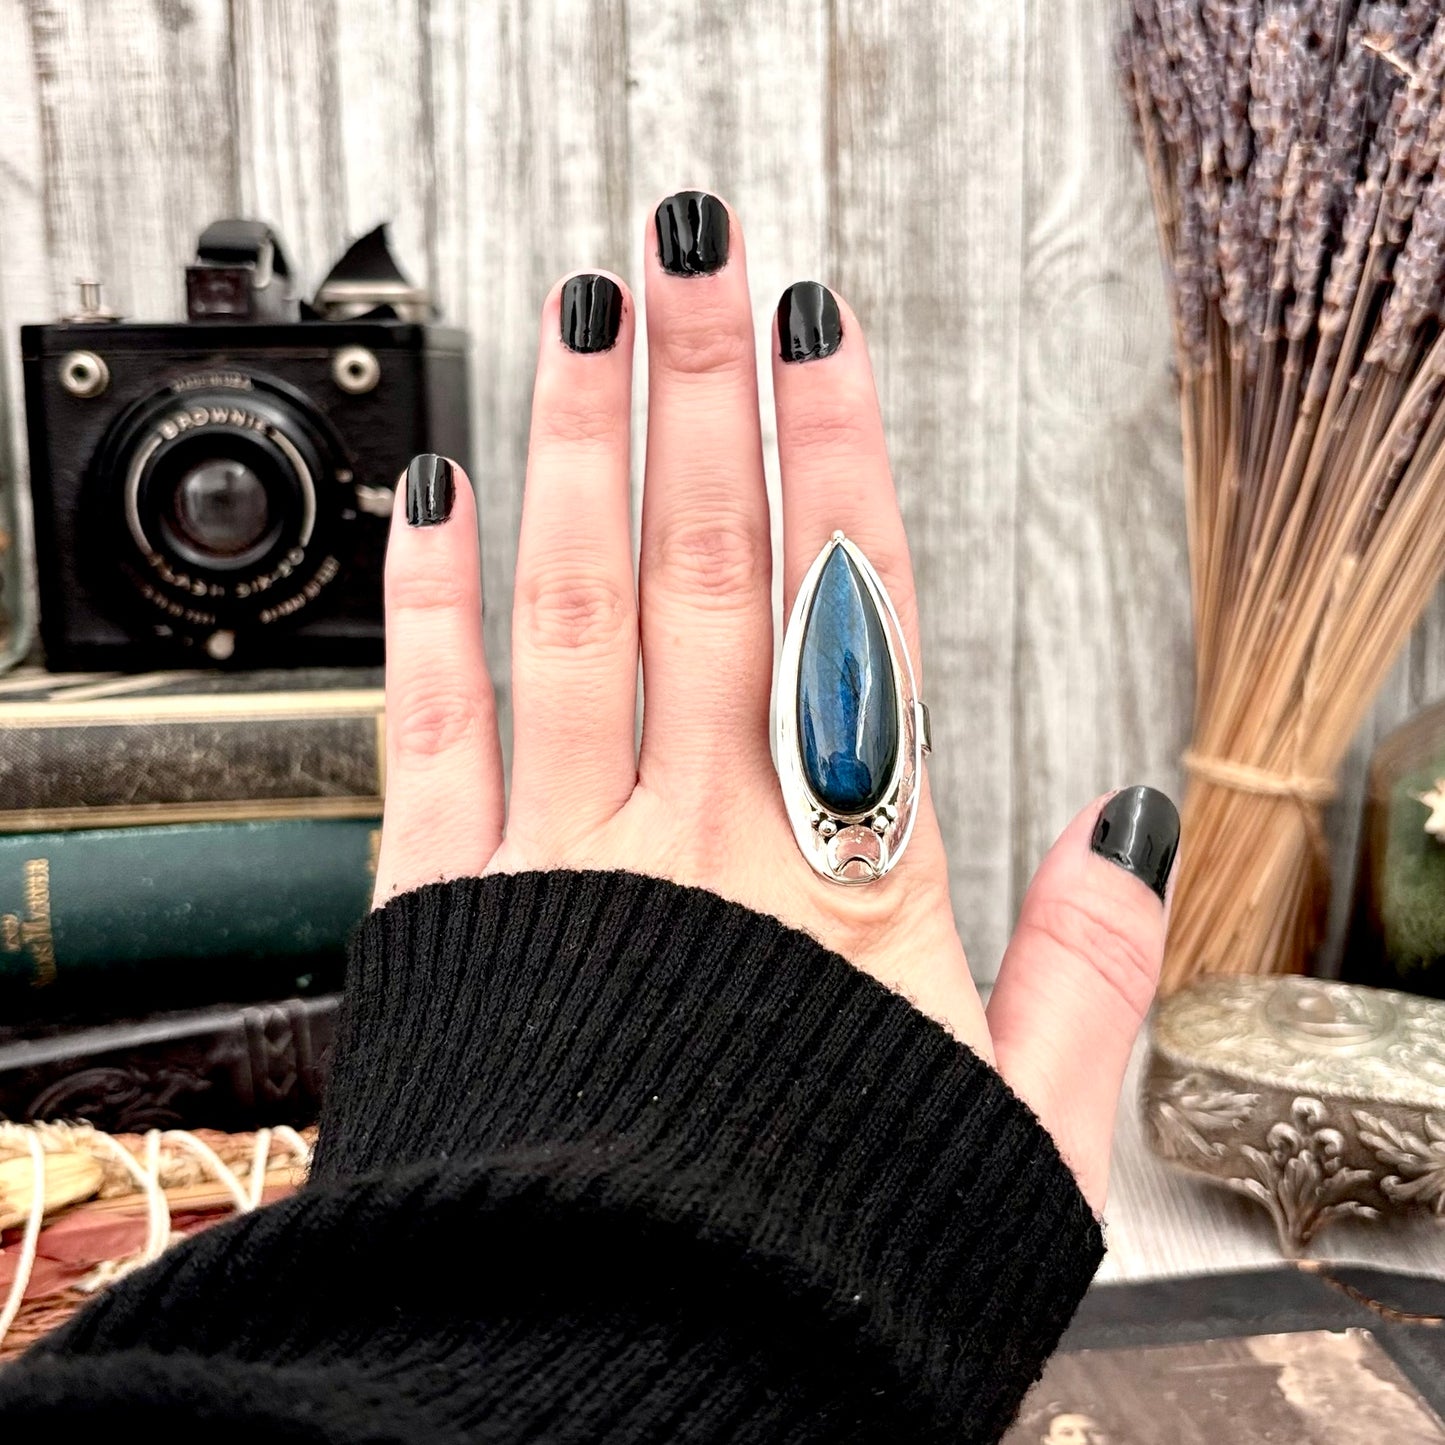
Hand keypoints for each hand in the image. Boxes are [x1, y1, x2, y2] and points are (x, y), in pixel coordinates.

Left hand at [372, 191, 1177, 1212]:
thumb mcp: (1017, 1141)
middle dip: (703, 393)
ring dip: (583, 451)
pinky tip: (438, 500)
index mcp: (846, 878)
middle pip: (715, 564)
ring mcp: (568, 859)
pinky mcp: (449, 910)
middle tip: (694, 253)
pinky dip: (435, 607)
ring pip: (580, 609)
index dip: (838, 456)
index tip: (819, 337)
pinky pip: (436, 725)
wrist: (629, 1372)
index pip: (854, 611)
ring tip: (582, 321)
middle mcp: (702, 837)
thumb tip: (1129, 836)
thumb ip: (1087, 977)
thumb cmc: (814, 1255)